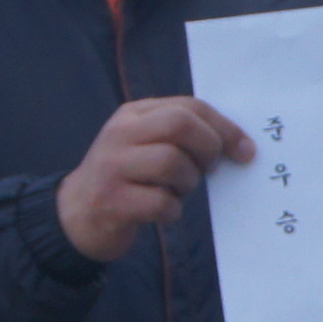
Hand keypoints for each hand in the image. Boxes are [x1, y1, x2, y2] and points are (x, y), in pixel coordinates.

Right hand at [58, 94, 248, 262]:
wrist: (76, 215)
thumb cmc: (127, 179)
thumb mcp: (144, 145)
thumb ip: (179, 137)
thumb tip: (236, 145)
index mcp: (133, 115)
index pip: (188, 106)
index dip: (224, 127)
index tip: (245, 150)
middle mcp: (120, 134)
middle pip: (180, 125)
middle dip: (208, 148)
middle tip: (210, 170)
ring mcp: (113, 166)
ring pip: (171, 162)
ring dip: (188, 183)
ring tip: (178, 192)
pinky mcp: (111, 201)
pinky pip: (160, 202)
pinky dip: (172, 211)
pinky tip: (164, 212)